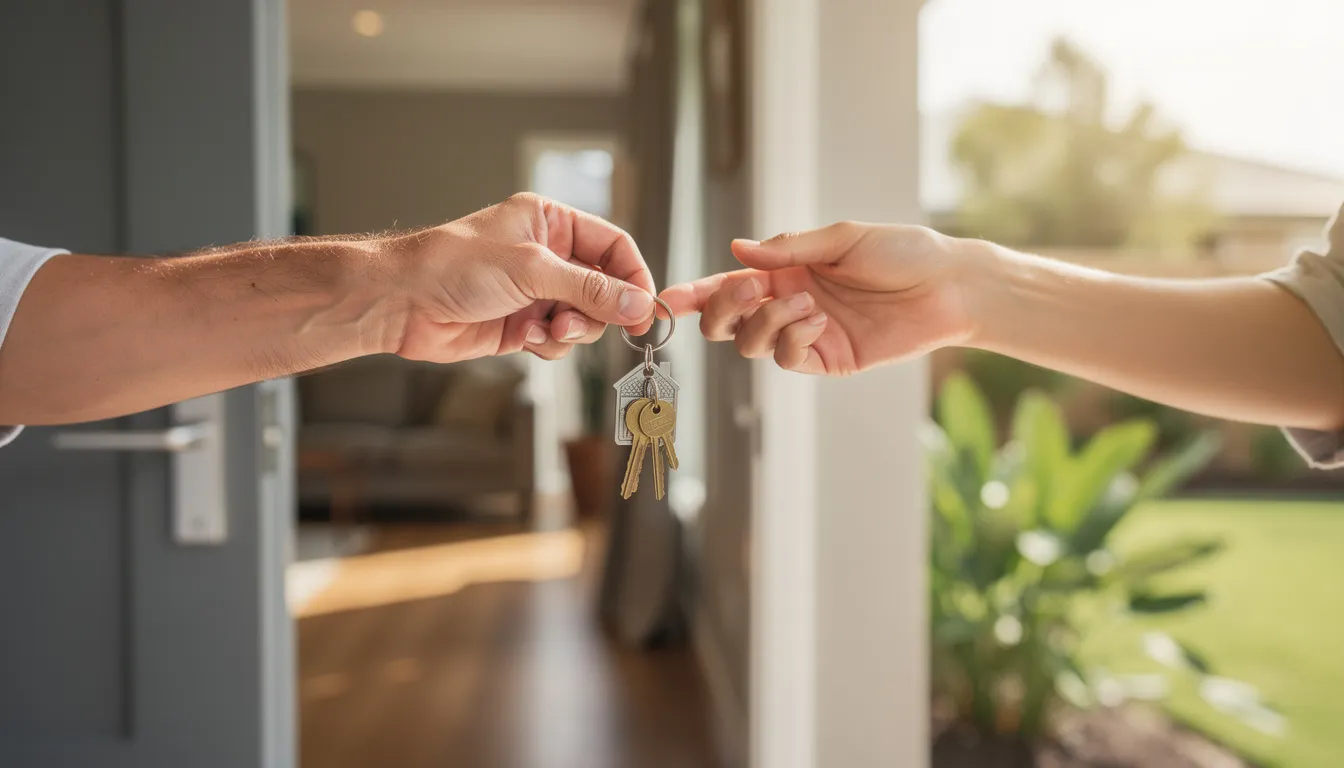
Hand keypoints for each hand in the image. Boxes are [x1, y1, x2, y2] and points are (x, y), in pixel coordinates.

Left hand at [387, 192, 656, 362]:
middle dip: (598, 310)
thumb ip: (591, 289)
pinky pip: (559, 340)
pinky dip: (550, 344)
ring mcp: (535, 292)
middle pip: (604, 288)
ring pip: (584, 319)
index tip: (645, 308)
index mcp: (550, 223)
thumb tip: (638, 304)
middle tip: (584, 322)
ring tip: (545, 329)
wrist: (402, 303)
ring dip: (572, 330)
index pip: (613, 246)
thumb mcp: (532, 270)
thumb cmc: (454, 266)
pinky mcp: (522, 325)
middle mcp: (547, 256)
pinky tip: (525, 338)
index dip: (633, 276)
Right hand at [659, 222, 977, 374]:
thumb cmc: (903, 252)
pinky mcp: (828, 360)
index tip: (666, 298)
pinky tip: (817, 320)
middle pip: (726, 322)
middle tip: (750, 289)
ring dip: (767, 320)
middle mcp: (789, 304)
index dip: (694, 294)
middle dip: (722, 308)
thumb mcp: (842, 238)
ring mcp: (806, 335)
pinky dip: (792, 338)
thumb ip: (789, 249)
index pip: (728, 285)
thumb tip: (736, 251)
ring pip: (751, 343)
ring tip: (807, 303)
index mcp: (786, 272)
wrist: (949, 285)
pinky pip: (787, 359)